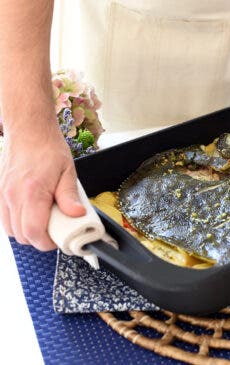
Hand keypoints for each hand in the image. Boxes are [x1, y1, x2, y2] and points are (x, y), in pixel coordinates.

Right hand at [0, 125, 85, 250]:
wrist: (29, 130)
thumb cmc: (48, 148)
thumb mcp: (68, 172)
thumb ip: (70, 196)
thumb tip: (76, 214)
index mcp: (33, 193)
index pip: (34, 232)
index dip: (47, 242)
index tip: (59, 239)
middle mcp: (13, 196)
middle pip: (21, 235)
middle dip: (39, 238)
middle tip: (55, 230)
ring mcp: (3, 195)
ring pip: (11, 230)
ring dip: (28, 231)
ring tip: (45, 220)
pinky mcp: (0, 192)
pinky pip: (4, 218)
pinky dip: (17, 223)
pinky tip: (32, 213)